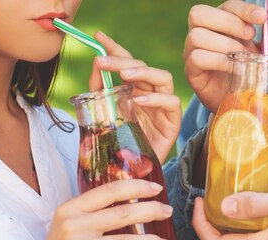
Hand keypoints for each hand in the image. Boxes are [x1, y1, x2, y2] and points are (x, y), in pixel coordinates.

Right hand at [19, 180, 173, 239]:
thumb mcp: (72, 225)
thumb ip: (94, 212)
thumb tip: (134, 200)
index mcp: (70, 209)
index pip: (109, 190)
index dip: (136, 186)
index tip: (155, 188)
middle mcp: (73, 225)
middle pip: (122, 213)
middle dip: (151, 211)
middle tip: (168, 211)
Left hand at [90, 32, 181, 162]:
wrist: (133, 173)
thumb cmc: (120, 144)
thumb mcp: (104, 116)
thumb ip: (99, 92)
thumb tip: (95, 68)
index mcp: (134, 88)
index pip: (126, 62)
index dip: (114, 48)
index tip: (98, 37)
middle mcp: (150, 92)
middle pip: (142, 66)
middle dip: (122, 60)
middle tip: (103, 61)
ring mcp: (163, 105)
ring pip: (162, 77)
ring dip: (143, 73)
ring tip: (124, 76)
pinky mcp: (173, 120)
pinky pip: (171, 102)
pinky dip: (156, 99)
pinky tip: (140, 101)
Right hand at [184, 0, 267, 111]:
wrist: (242, 103)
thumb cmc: (252, 72)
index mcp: (220, 23)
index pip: (227, 6)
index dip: (244, 9)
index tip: (262, 18)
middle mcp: (202, 33)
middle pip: (199, 13)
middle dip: (228, 22)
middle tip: (250, 36)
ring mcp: (192, 51)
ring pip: (197, 36)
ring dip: (225, 44)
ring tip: (243, 57)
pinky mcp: (191, 71)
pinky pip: (197, 58)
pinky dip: (219, 61)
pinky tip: (236, 70)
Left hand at [192, 184, 267, 239]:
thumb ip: (257, 204)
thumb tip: (224, 205)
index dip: (201, 225)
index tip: (198, 200)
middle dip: (208, 222)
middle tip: (205, 194)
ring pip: (238, 239)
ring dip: (225, 220)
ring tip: (220, 193)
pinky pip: (253, 234)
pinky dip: (242, 219)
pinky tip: (245, 199)